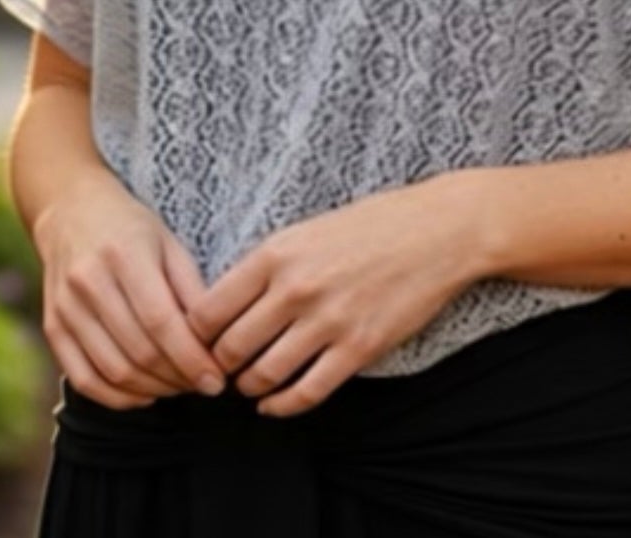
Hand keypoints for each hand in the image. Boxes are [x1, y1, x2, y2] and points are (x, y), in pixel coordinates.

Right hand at [32, 167, 229, 409]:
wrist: (70, 211)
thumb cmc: (130, 227)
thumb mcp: (168, 242)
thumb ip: (190, 289)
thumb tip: (215, 342)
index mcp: (125, 253)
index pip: (161, 321)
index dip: (191, 358)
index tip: (217, 380)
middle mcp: (89, 281)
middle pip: (139, 351)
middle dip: (179, 378)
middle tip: (205, 385)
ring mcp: (66, 307)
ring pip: (114, 371)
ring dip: (154, 390)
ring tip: (181, 387)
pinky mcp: (52, 327)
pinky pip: (84, 380)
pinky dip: (118, 397)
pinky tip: (145, 393)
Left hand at [185, 175, 481, 418]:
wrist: (437, 230)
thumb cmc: (372, 224)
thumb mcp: (306, 229)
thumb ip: (266, 265)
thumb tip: (226, 304)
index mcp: (276, 253)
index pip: (208, 310)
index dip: (194, 335)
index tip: (197, 342)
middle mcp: (295, 288)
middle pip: (230, 348)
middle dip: (218, 366)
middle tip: (218, 370)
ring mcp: (328, 321)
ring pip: (263, 375)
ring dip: (248, 387)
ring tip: (247, 384)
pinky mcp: (358, 349)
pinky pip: (305, 393)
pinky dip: (281, 407)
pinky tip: (273, 405)